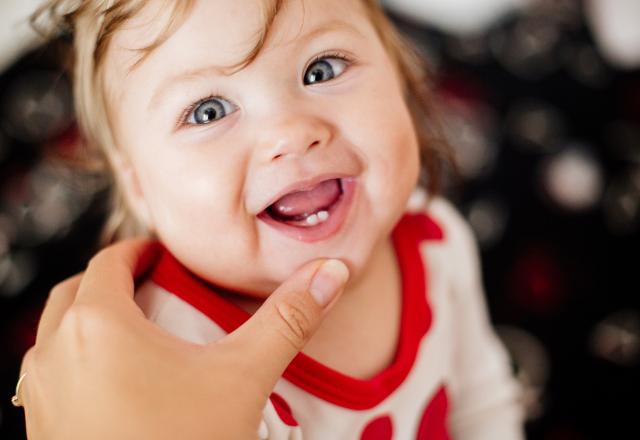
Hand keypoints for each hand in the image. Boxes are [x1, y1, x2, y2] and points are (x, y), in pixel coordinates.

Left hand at [17, 239, 348, 438]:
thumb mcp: (242, 378)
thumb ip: (286, 319)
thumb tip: (329, 274)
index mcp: (97, 326)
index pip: (110, 262)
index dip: (138, 252)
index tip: (160, 255)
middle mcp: (55, 354)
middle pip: (77, 293)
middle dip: (112, 281)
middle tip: (149, 284)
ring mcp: (40, 395)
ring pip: (56, 334)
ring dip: (90, 320)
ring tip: (135, 331)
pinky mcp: (42, 428)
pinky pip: (51, 374)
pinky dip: (78, 360)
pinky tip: (117, 383)